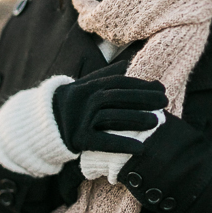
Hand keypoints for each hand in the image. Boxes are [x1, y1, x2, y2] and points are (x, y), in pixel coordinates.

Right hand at [52, 61, 166, 154]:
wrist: (46, 122)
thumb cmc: (76, 102)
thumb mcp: (88, 86)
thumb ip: (107, 75)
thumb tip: (126, 64)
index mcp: (91, 85)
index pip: (120, 83)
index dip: (141, 85)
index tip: (162, 88)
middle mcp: (86, 100)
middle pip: (118, 97)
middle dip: (143, 98)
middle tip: (165, 102)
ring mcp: (82, 120)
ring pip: (112, 117)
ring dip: (135, 119)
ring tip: (156, 122)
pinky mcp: (79, 139)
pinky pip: (103, 142)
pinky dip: (122, 144)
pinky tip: (140, 149)